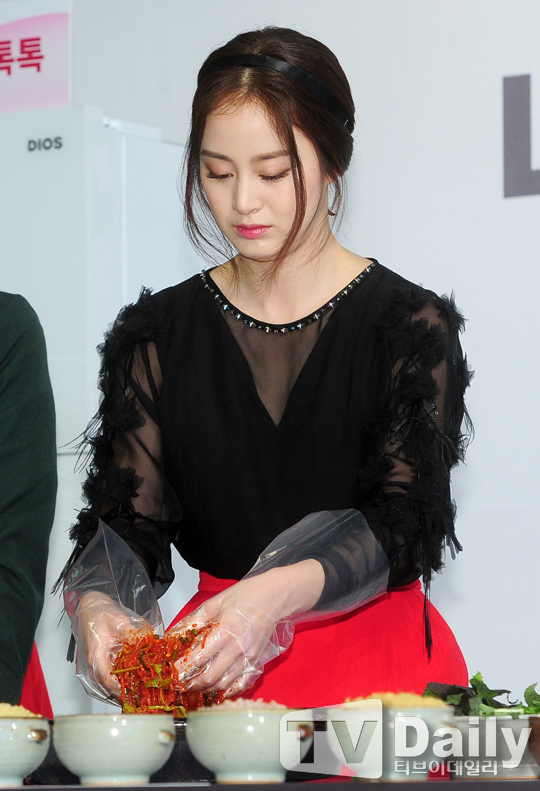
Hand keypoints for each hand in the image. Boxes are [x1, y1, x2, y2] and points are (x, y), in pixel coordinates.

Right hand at [72, 591, 152, 697]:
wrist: (90, 606)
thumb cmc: (100, 612)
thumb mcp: (118, 621)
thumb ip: (130, 633)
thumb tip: (145, 642)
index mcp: (96, 654)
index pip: (105, 677)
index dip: (118, 687)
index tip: (131, 691)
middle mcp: (94, 660)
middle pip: (106, 682)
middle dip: (122, 689)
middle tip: (138, 692)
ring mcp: (97, 660)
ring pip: (107, 678)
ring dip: (121, 683)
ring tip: (137, 687)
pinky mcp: (101, 657)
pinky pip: (109, 671)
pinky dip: (120, 674)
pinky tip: (132, 674)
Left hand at [170, 560, 323, 696]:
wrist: (275, 596)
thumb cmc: (247, 595)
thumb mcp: (216, 602)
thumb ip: (195, 620)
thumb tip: (176, 634)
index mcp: (225, 630)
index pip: (198, 658)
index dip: (183, 669)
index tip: (173, 672)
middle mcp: (237, 648)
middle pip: (210, 677)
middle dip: (192, 684)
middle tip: (182, 684)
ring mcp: (248, 657)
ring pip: (224, 684)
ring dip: (207, 689)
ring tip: (196, 687)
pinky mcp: (256, 661)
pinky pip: (242, 684)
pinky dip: (228, 690)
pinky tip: (218, 689)